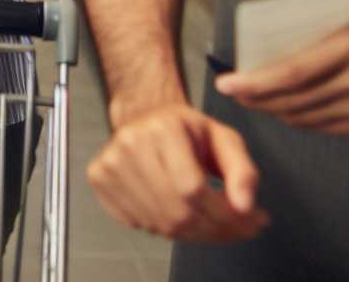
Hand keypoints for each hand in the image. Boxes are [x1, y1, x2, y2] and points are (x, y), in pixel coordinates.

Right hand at [86, 103, 269, 242]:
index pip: (193, 188)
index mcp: (164, 127)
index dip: (225, 214)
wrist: (145, 115)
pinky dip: (165, 230)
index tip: (249, 221)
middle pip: (177, 211)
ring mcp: (109, 162)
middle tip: (236, 229)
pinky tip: (178, 214)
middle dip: (214, 229)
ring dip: (193, 234)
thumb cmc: (187, 130)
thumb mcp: (224, 140)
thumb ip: (243, 171)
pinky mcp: (99, 178)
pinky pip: (139, 224)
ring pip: (160, 224)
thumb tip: (246, 206)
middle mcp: (130, 142)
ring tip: (209, 223)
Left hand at [215, 5, 348, 135]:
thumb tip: (259, 48)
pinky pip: (320, 127)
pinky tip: (282, 108)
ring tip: (252, 99)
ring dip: (271, 110)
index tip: (225, 84)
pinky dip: (296, 118)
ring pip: (303, 117)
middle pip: (292, 99)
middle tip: (232, 92)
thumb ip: (310, 33)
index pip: (291, 72)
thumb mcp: (347, 16)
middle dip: (254, 99)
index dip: (254, 83)